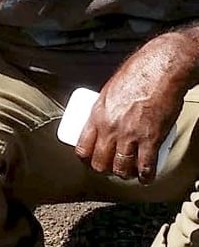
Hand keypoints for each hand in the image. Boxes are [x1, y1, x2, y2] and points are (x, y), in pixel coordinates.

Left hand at [76, 33, 198, 182]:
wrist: (163, 68)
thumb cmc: (138, 73)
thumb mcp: (109, 90)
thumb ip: (104, 107)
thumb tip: (102, 118)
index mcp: (97, 116)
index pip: (82, 148)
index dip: (86, 159)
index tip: (92, 160)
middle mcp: (111, 128)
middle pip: (100, 162)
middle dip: (104, 170)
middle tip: (111, 168)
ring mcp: (131, 135)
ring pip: (121, 167)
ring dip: (124, 174)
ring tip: (128, 173)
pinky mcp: (151, 138)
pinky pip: (145, 165)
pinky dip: (145, 176)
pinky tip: (145, 178)